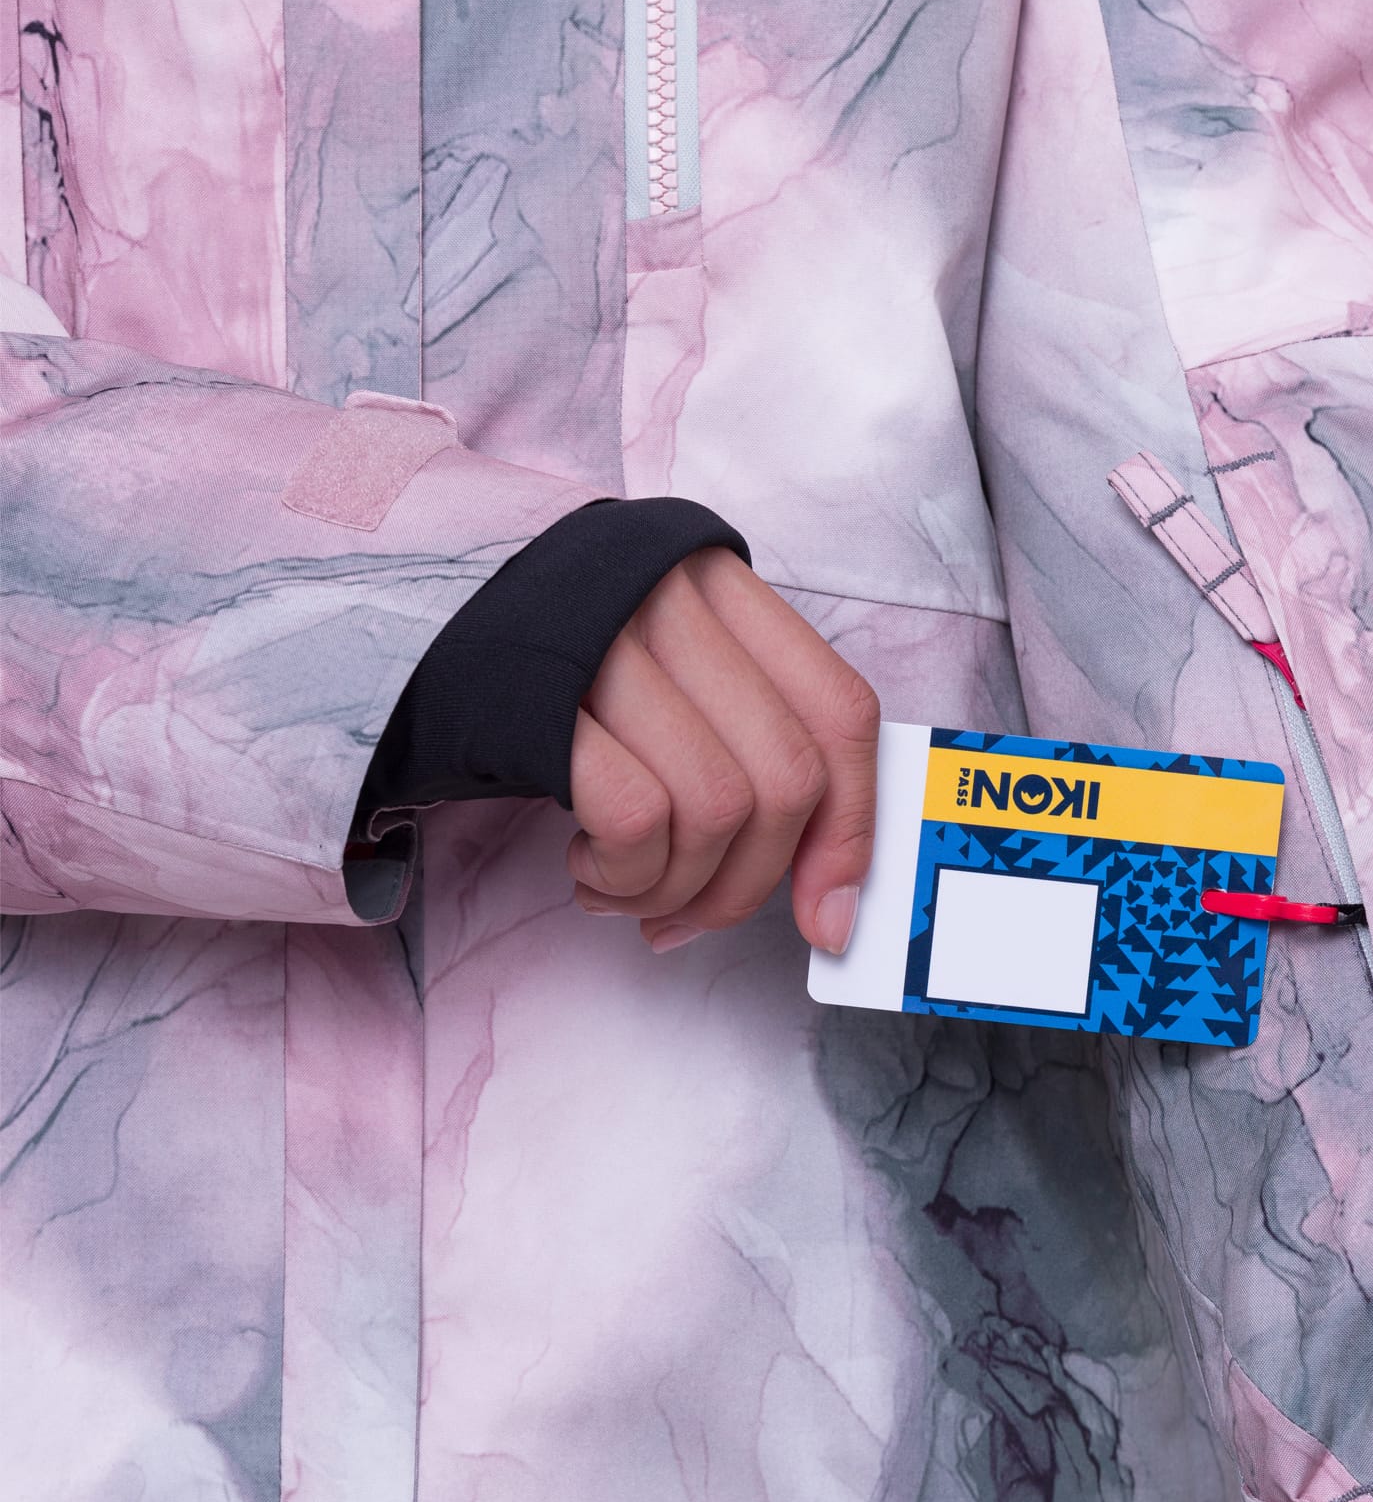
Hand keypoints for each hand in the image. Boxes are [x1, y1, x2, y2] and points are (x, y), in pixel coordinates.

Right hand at [566, 547, 878, 954]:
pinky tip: (588, 867)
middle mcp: (673, 596)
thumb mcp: (658, 683)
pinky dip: (625, 873)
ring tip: (621, 888)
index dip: (851, 831)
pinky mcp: (540, 697)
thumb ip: (745, 751)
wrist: (392, 625)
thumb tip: (831, 901)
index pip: (840, 711)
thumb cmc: (545, 677)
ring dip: (674, 887)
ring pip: (716, 807)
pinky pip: (636, 816)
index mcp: (720, 584)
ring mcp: (607, 639)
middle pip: (785, 778)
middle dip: (748, 886)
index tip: (829, 916)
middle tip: (689, 916)